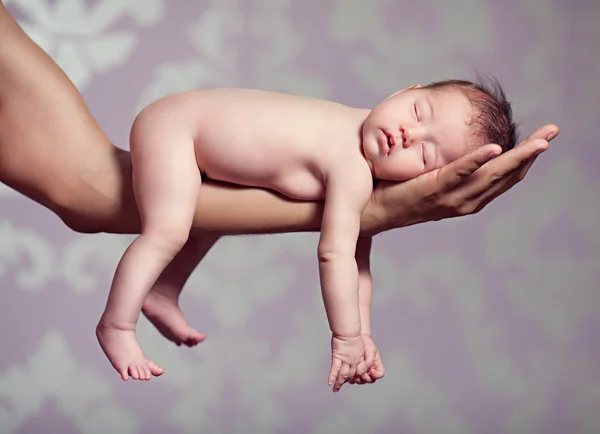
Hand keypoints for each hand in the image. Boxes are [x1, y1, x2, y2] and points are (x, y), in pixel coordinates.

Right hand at [328, 334, 365, 392]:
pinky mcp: (338, 357)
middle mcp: (353, 361)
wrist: (349, 331)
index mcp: (359, 357)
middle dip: (347, 381)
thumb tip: (352, 346)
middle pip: (351, 374)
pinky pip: (335, 369)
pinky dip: (332, 376)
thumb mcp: (357, 341)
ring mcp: (345, 360)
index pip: (358, 371)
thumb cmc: (352, 333)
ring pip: (343, 375)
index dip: (355, 376)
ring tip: (336, 389)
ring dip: (339, 383)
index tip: (352, 379)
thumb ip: (355, 347)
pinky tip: (330, 383)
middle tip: (343, 385)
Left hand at [348, 334, 384, 384]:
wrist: (354, 338)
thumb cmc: (365, 343)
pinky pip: (352, 379)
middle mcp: (369, 369)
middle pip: (369, 380)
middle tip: (361, 373)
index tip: (371, 370)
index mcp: (376, 365)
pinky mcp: (353, 371)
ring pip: (361, 381)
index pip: (380, 374)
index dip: (376, 375)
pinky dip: (351, 379)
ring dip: (358, 379)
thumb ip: (371, 361)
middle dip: (365, 378)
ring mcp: (361, 371)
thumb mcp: (371, 351)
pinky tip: (349, 375)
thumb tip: (368, 370)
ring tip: (354, 374)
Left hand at [366, 124, 559, 234]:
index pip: (503, 178)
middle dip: (531, 155)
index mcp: (464, 197)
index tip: (543, 139)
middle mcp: (462, 201)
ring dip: (515, 158)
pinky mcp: (430, 190)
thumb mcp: (425, 172)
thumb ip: (441, 156)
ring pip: (490, 177)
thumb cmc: (391, 190)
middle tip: (553, 131)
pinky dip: (476, 161)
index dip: (525, 159)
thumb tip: (444, 120)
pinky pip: (457, 174)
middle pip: (505, 177)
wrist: (365, 210)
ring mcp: (448, 198)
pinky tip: (494, 148)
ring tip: (539, 141)